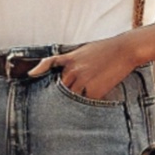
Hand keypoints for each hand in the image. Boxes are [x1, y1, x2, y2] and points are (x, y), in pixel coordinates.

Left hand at [25, 37, 142, 100]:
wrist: (124, 50)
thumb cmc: (105, 49)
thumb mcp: (83, 50)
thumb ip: (70, 60)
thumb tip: (63, 69)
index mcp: (69, 59)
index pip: (49, 65)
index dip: (39, 70)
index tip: (30, 75)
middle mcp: (73, 70)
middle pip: (59, 85)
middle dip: (59, 91)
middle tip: (53, 100)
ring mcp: (82, 81)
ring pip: (70, 95)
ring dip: (71, 99)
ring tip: (71, 105)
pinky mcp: (93, 90)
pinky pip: (85, 101)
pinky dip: (86, 102)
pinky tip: (89, 100)